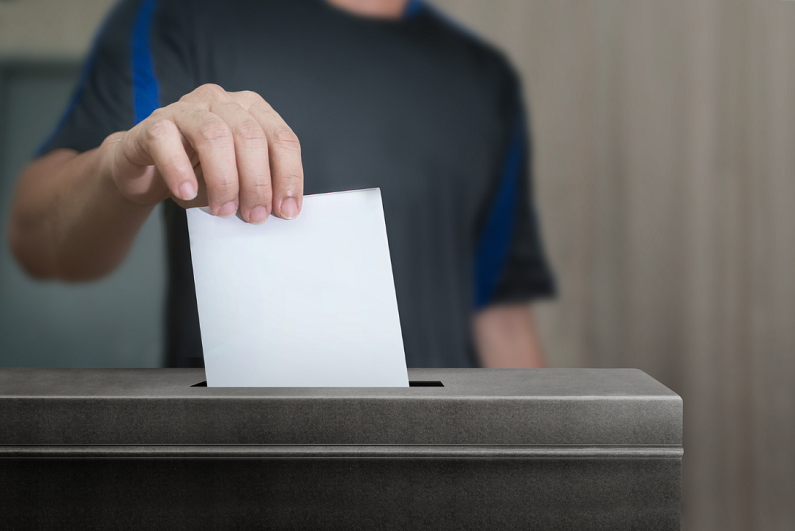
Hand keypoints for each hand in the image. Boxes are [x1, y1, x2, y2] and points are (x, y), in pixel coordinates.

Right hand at [106, 84, 302, 222]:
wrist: (148, 171)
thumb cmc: (199, 174)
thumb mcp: (237, 181)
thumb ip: (258, 188)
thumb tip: (280, 210)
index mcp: (251, 111)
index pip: (281, 138)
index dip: (288, 175)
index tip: (286, 210)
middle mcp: (222, 102)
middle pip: (250, 135)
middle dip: (257, 182)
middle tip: (254, 216)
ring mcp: (187, 108)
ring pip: (214, 135)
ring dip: (224, 179)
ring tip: (223, 209)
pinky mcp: (154, 123)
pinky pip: (167, 141)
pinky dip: (179, 170)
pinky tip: (186, 192)